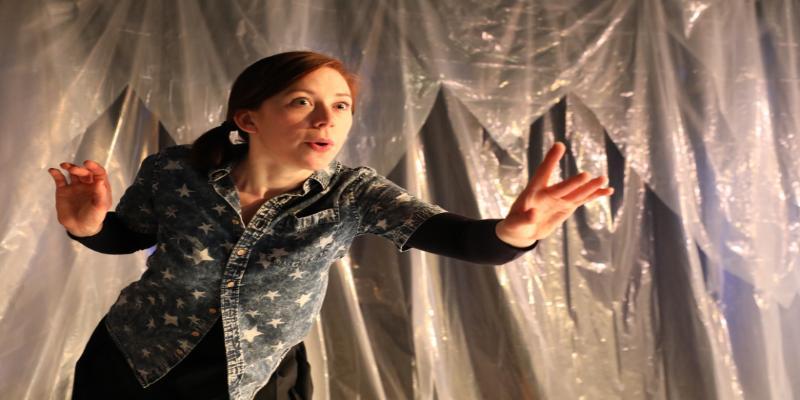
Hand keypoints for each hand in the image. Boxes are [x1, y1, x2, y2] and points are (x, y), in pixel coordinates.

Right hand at [48, 160, 111, 236]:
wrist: (79, 227)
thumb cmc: (93, 217)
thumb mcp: (99, 208)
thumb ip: (100, 195)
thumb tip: (100, 181)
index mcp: (99, 187)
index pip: (98, 173)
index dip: (94, 167)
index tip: (88, 163)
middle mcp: (87, 184)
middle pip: (85, 172)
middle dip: (80, 169)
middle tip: (73, 169)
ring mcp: (75, 186)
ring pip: (73, 173)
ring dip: (69, 167)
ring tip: (64, 166)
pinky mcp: (63, 190)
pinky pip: (59, 179)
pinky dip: (56, 174)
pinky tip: (52, 171)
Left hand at [495, 142, 613, 247]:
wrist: (523, 230)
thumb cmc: (515, 224)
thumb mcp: (515, 224)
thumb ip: (524, 219)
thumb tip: (533, 214)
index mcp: (533, 191)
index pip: (542, 173)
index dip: (550, 160)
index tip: (559, 145)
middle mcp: (548, 193)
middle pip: (563, 187)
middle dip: (574, 183)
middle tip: (586, 175)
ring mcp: (559, 199)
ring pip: (576, 192)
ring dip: (589, 187)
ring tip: (603, 178)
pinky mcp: (567, 206)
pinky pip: (583, 200)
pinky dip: (594, 196)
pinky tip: (608, 190)